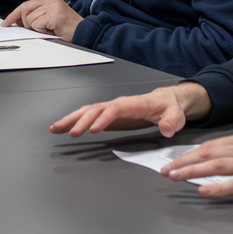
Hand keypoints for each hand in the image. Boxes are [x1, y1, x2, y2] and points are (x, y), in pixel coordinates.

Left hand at [2, 0, 82, 41]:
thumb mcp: (49, 21)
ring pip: (30, 19)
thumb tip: (19, 22)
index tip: (6, 23)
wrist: (84, 33)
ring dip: (37, 29)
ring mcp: (53, 7)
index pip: (26, 5)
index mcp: (50, 0)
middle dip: (25, 23)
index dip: (14, 14)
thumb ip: (36, 18)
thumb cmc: (69, 29)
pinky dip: (41, 31)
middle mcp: (51, 1)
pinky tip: (52, 30)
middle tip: (37, 29)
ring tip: (49, 29)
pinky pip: (37, 25)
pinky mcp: (54, 15)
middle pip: (25, 10)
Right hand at [50, 83, 212, 137]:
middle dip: (83, 120)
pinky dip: (74, 120)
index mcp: (134, 103)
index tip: (95, 129)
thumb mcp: (176, 115)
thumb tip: (165, 128)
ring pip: (88, 111)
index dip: (104, 118)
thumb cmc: (170, 107)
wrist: (167, 101)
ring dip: (72, 119)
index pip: (116, 109)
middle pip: (97, 109)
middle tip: (72, 133)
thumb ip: (171, 121)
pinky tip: (62, 127)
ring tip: (56, 128)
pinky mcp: (108, 115)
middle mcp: (119, 104)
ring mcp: (112, 109)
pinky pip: (89, 116)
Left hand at [162, 131, 232, 197]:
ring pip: (218, 165)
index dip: (189, 153)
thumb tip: (222, 159)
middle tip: (165, 170)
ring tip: (176, 177)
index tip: (174, 159)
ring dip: (193, 171)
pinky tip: (204, 190)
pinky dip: (218, 187)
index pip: (211, 144)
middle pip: (209, 153)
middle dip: (184, 161)